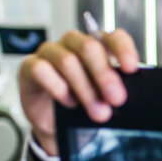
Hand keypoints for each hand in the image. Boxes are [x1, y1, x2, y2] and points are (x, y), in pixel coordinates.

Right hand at [17, 28, 139, 156]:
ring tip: (98, 112)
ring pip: (68, 60)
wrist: (55, 123)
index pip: (113, 37)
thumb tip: (126, 94)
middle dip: (105, 75)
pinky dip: (58, 88)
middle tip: (116, 99)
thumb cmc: (84, 105)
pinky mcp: (30, 66)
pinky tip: (69, 102)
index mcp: (98, 46)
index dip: (123, 49)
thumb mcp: (105, 97)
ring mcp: (51, 52)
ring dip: (85, 89)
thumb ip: (115, 89)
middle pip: (89, 47)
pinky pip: (42, 70)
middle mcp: (74, 44)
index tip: (131, 68)